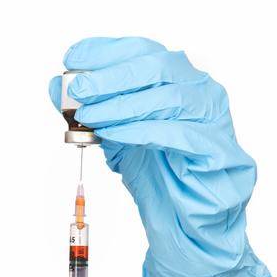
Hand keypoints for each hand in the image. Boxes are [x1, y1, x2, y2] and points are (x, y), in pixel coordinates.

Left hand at [47, 36, 271, 276]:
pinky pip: (178, 134)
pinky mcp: (219, 151)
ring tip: (91, 116)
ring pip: (168, 97)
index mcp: (179, 80)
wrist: (190, 225)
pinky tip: (115, 135)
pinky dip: (141, 131)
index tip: (72, 58)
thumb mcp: (117, 139)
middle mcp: (201, 92)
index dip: (106, 51)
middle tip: (80, 88)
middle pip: (157, 66)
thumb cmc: (160, 178)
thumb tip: (57, 89)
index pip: (143, 51)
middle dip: (112, 75)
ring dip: (122, 105)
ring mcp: (214, 119)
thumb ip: (91, 112)